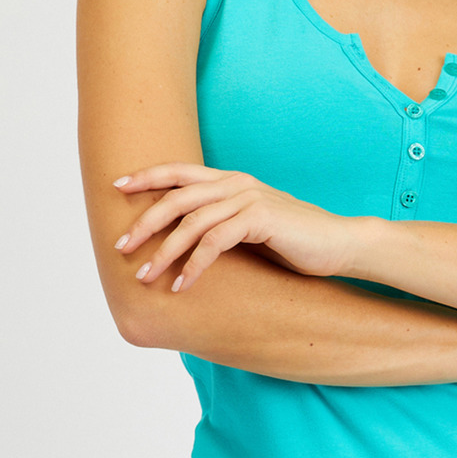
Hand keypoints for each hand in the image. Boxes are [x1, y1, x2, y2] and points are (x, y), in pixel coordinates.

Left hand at [111, 163, 362, 291]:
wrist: (339, 244)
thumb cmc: (294, 241)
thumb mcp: (251, 226)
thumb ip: (222, 223)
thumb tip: (186, 239)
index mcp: (232, 180)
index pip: (180, 172)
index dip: (147, 176)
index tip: (117, 187)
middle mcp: (237, 184)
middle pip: (177, 197)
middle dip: (145, 222)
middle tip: (121, 246)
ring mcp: (249, 199)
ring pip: (192, 222)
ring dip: (165, 251)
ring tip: (146, 276)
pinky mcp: (261, 219)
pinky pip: (215, 242)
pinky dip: (194, 265)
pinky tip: (182, 285)